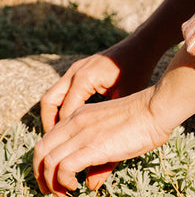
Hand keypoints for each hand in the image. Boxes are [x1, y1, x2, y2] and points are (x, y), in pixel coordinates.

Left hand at [33, 88, 172, 196]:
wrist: (156, 109)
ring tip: (62, 194)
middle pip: (40, 150)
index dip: (45, 161)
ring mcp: (82, 135)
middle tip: (50, 191)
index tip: (54, 178)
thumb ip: (100, 162)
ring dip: (50, 182)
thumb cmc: (145, 121)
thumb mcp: (116, 137)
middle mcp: (74, 123)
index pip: (48, 139)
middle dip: (39, 175)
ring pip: (47, 161)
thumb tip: (90, 185)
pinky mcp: (92, 147)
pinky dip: (63, 181)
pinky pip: (63, 168)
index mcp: (78, 117)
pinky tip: (75, 186)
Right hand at [40, 0, 194, 131]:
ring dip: (55, 115)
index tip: (67, 150)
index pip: (65, 112)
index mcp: (84, 79)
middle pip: (49, 102)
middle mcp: (74, 72)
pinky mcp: (80, 69)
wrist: (142, 46)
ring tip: (63, 137)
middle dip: (50, 124)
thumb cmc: (138, 70)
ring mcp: (75, 69)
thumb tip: (102, 141)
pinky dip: (63, 105)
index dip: (64, 133)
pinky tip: (74, 122)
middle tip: (57, 145)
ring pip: (53, 96)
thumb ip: (111, 118)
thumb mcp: (126, 97)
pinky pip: (63, 90)